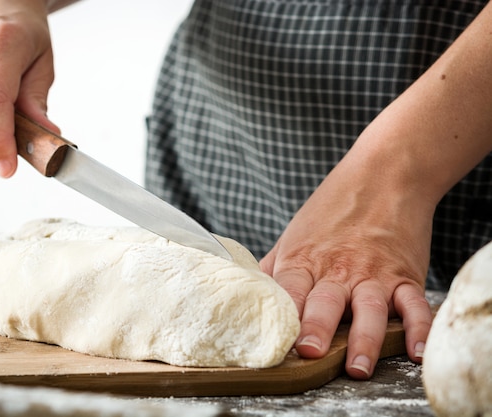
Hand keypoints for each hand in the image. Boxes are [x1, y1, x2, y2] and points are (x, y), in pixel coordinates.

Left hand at [260, 150, 433, 378]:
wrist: (382, 176)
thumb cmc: (332, 208)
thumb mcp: (293, 234)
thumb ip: (274, 269)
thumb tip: (248, 294)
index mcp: (304, 260)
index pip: (289, 292)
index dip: (282, 316)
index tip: (275, 341)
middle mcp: (338, 269)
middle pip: (325, 302)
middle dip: (317, 328)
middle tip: (311, 352)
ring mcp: (374, 273)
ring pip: (368, 309)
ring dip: (364, 339)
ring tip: (358, 367)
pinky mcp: (405, 275)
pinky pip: (414, 303)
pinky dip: (419, 327)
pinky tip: (418, 350)